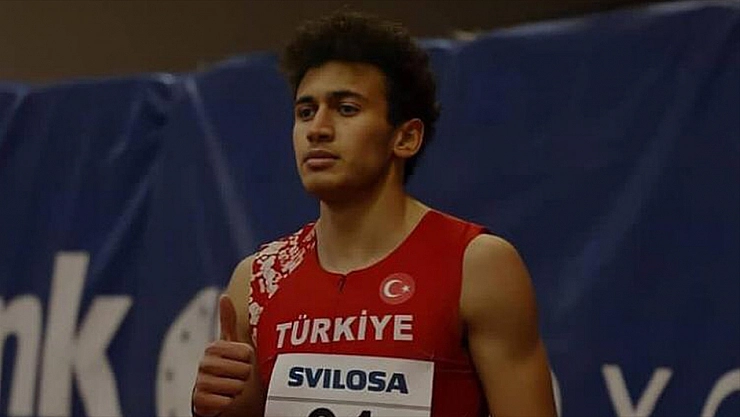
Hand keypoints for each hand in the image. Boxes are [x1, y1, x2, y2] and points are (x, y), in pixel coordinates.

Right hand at [192, 294, 254, 416]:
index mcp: (214, 348)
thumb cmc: (233, 369)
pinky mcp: (198, 401)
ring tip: (233, 388)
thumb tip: (224, 296)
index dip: (250, 361)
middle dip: (245, 377)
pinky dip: (229, 403)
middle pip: (241, 371)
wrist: (223, 397)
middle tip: (240, 377)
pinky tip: (225, 400)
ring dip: (239, 391)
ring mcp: (200, 383)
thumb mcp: (234, 345)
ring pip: (233, 387)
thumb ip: (228, 321)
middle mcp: (204, 364)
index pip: (245, 354)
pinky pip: (224, 402)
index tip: (244, 363)